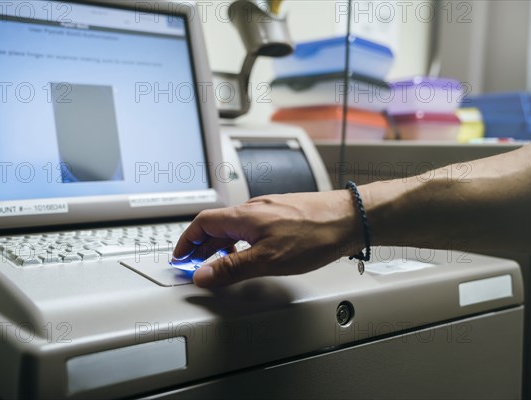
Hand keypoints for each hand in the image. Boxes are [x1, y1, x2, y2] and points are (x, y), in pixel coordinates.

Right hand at [172, 191, 362, 287]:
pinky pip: (250, 226)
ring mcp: (268, 209)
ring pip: (233, 226)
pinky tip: (249, 252)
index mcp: (243, 216)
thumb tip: (204, 275)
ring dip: (219, 243)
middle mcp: (253, 209)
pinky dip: (239, 240)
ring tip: (218, 262)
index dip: (186, 241)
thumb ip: (232, 268)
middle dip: (200, 244)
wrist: (350, 218)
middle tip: (194, 263)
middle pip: (216, 224)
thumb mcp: (268, 259)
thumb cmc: (315, 233)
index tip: (180, 257)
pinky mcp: (282, 213)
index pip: (202, 223)